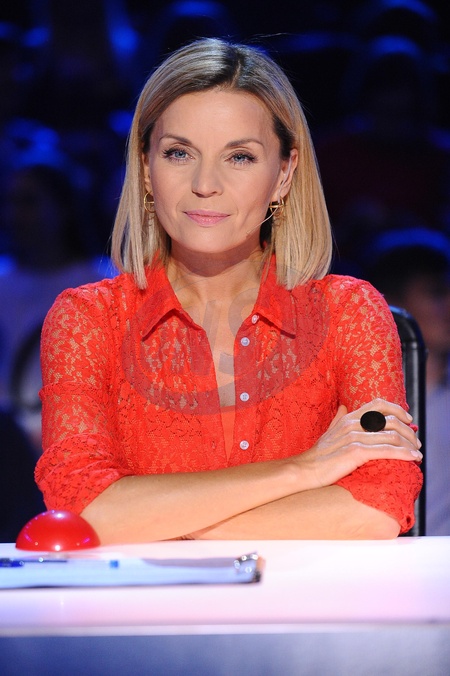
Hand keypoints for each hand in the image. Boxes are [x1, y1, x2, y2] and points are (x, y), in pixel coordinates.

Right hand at [294, 398, 421, 489]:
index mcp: (348, 418)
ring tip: (417, 454)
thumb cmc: (318, 455)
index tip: (408, 419)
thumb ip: (339, 419)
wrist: (304, 470)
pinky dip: (403, 454)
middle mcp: (353, 424)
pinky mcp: (356, 452)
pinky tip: (412, 458)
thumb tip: (344, 406)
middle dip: (409, 431)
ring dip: (410, 445)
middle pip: (390, 420)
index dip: (397, 409)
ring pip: (392, 436)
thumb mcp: (328, 432)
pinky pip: (386, 450)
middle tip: (416, 442)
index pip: (378, 404)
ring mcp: (354, 438)